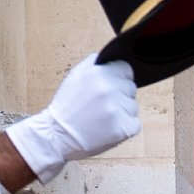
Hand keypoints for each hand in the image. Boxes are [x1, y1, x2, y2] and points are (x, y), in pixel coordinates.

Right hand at [5, 53, 139, 183]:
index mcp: (99, 74)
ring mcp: (119, 109)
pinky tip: (108, 127)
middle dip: (120, 95)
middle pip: (131, 88)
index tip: (110, 87)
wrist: (57, 135)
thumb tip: (108, 58)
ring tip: (102, 117)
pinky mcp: (124, 128)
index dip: (119, 78)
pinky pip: (135, 123)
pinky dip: (125, 127)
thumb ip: (93, 63)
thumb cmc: (66, 107)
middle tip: (102, 105)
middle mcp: (110, 89)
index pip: (126, 70)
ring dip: (122, 112)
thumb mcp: (74, 76)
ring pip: (133, 106)